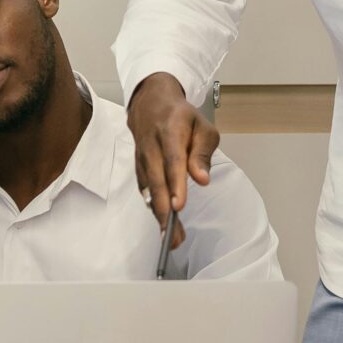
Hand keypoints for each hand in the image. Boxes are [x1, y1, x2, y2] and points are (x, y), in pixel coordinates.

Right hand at [127, 72, 215, 238]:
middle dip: (164, 210)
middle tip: (173, 235)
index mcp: (170, 132)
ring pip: (149, 191)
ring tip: (172, 238)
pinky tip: (165, 226)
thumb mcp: (203, 127)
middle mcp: (151, 147)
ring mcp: (142, 159)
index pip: (173, 161)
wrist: (150, 103)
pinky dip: (154, 209)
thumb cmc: (182, 118)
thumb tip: (202, 179)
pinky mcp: (139, 169)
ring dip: (159, 215)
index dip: (175, 184)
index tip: (180, 206)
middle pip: (156, 182)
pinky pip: (146, 191)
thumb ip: (203, 153)